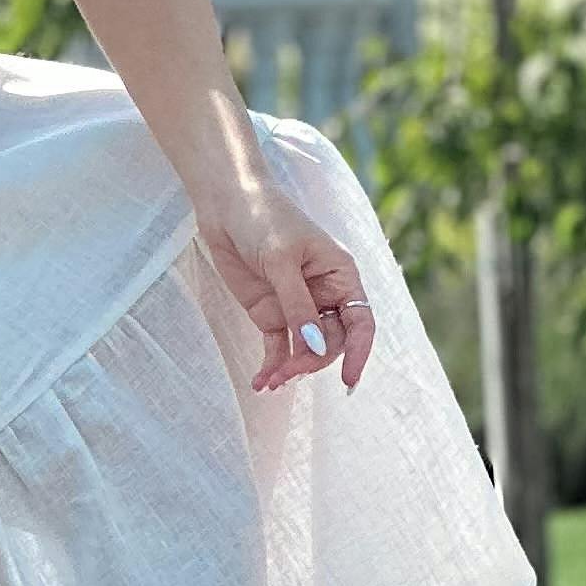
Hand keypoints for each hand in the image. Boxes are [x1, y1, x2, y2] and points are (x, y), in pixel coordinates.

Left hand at [195, 194, 377, 396]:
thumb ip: (297, 306)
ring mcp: (297, 306)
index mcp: (340, 275)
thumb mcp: (281, 260)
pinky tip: (262, 383)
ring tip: (270, 382)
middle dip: (313, 360)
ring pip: (305, 349)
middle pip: (331, 341)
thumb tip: (315, 348)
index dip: (359, 352)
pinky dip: (272, 365)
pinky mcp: (271, 313)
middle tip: (288, 371)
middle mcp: (324, 294)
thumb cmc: (263, 217)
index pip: (360, 322)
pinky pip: (279, 347)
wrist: (225, 201)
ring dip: (292, 369)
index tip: (347, 381)